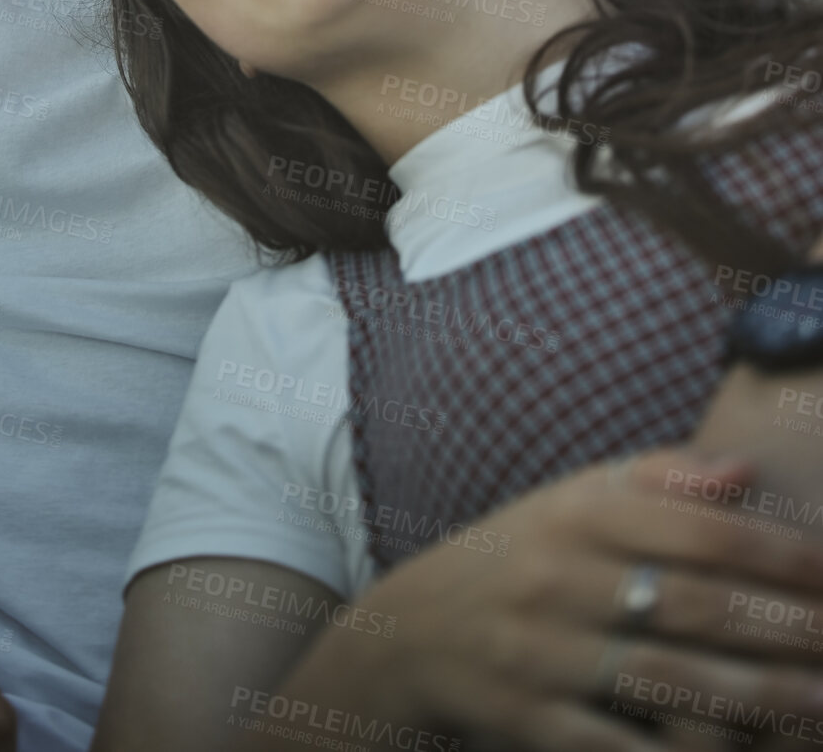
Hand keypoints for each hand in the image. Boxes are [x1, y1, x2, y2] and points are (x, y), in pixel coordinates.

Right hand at [279, 448, 822, 751]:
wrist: (411, 634)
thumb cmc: (520, 558)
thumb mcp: (572, 499)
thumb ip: (658, 477)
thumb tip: (745, 472)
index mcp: (576, 515)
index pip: (693, 526)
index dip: (775, 549)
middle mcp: (559, 579)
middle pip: (692, 605)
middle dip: (784, 627)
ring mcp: (542, 655)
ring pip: (669, 682)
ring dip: (758, 700)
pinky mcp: (531, 724)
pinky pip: (619, 749)